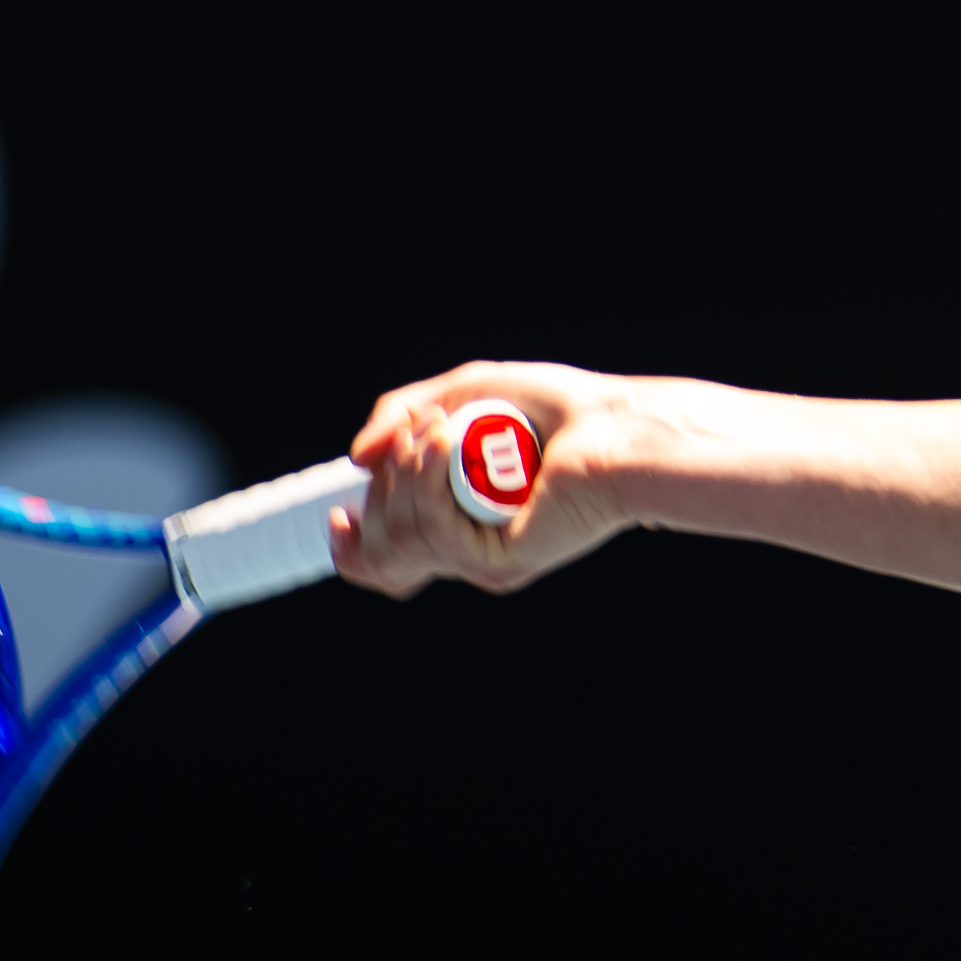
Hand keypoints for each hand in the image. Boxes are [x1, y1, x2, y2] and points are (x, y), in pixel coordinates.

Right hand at [333, 360, 633, 597]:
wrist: (617, 427)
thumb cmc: (556, 409)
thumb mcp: (463, 392)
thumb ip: (402, 420)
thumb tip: (356, 460)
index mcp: (458, 529)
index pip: (385, 568)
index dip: (351, 548)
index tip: (342, 510)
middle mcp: (469, 555)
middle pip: (380, 553)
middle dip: (382, 486)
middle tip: (418, 431)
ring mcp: (484, 562)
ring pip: (400, 540)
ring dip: (404, 473)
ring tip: (439, 425)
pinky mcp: (503, 560)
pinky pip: (435, 530)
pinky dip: (427, 478)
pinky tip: (446, 439)